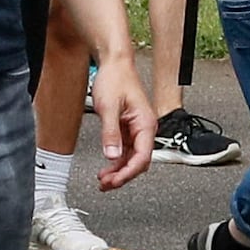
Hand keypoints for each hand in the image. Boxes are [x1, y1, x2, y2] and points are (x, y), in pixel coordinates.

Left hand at [91, 65, 155, 190]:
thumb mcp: (108, 108)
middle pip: (139, 161)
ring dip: (119, 171)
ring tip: (103, 180)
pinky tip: (107, 168)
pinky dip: (117, 161)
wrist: (114, 64)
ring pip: (132, 158)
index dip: (128, 173)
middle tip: (106, 185)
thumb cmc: (115, 79)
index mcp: (146, 124)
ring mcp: (137, 129)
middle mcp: (145, 128)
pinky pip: (126, 150)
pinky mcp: (129, 128)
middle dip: (123, 176)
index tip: (115, 181)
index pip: (143, 157)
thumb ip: (110, 133)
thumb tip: (112, 156)